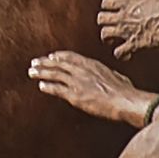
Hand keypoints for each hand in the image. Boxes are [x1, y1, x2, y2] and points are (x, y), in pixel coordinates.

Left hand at [28, 50, 155, 127]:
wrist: (126, 101)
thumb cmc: (126, 92)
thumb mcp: (118, 77)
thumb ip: (110, 74)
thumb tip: (113, 75)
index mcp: (93, 65)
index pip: (71, 56)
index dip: (59, 56)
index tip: (51, 56)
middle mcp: (82, 70)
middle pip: (59, 63)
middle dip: (45, 62)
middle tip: (35, 62)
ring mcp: (77, 82)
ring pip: (55, 74)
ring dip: (41, 72)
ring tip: (31, 72)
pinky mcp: (75, 95)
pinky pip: (57, 89)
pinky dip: (48, 86)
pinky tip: (41, 86)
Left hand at [99, 0, 158, 60]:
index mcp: (127, 3)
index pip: (106, 3)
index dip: (106, 7)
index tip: (110, 9)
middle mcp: (122, 16)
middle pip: (101, 19)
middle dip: (104, 23)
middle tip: (109, 25)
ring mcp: (125, 31)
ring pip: (105, 35)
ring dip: (108, 38)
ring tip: (112, 40)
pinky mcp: (132, 44)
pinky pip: (119, 52)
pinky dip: (121, 54)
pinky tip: (126, 55)